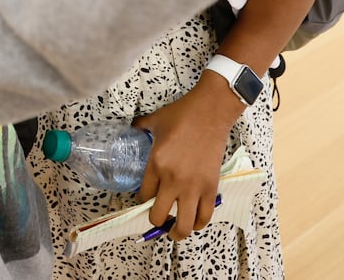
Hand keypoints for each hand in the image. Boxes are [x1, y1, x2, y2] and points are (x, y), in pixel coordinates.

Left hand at [131, 74, 241, 239]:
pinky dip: (199, 223)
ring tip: (175, 230)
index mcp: (156, 164)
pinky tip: (195, 221)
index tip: (145, 199)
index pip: (143, 196)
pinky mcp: (211, 187)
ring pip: (183, 225)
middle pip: (158, 216)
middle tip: (159, 217)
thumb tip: (132, 129)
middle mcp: (172, 180)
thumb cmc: (183, 114)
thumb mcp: (155, 120)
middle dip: (156, 220)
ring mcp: (193, 186)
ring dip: (177, 232)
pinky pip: (205, 216)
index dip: (142, 201)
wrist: (210, 111)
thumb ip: (140, 128)